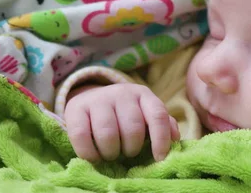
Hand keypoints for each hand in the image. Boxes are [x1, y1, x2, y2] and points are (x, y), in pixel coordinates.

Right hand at [64, 83, 179, 161]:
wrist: (91, 99)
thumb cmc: (124, 114)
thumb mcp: (145, 114)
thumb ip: (162, 125)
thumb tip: (175, 139)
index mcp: (143, 94)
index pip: (158, 116)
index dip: (161, 140)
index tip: (159, 158)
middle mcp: (122, 93)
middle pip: (132, 128)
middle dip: (131, 148)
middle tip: (127, 152)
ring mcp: (98, 99)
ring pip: (108, 134)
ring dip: (111, 152)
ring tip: (111, 154)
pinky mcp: (76, 108)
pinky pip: (82, 136)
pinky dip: (90, 153)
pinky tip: (94, 156)